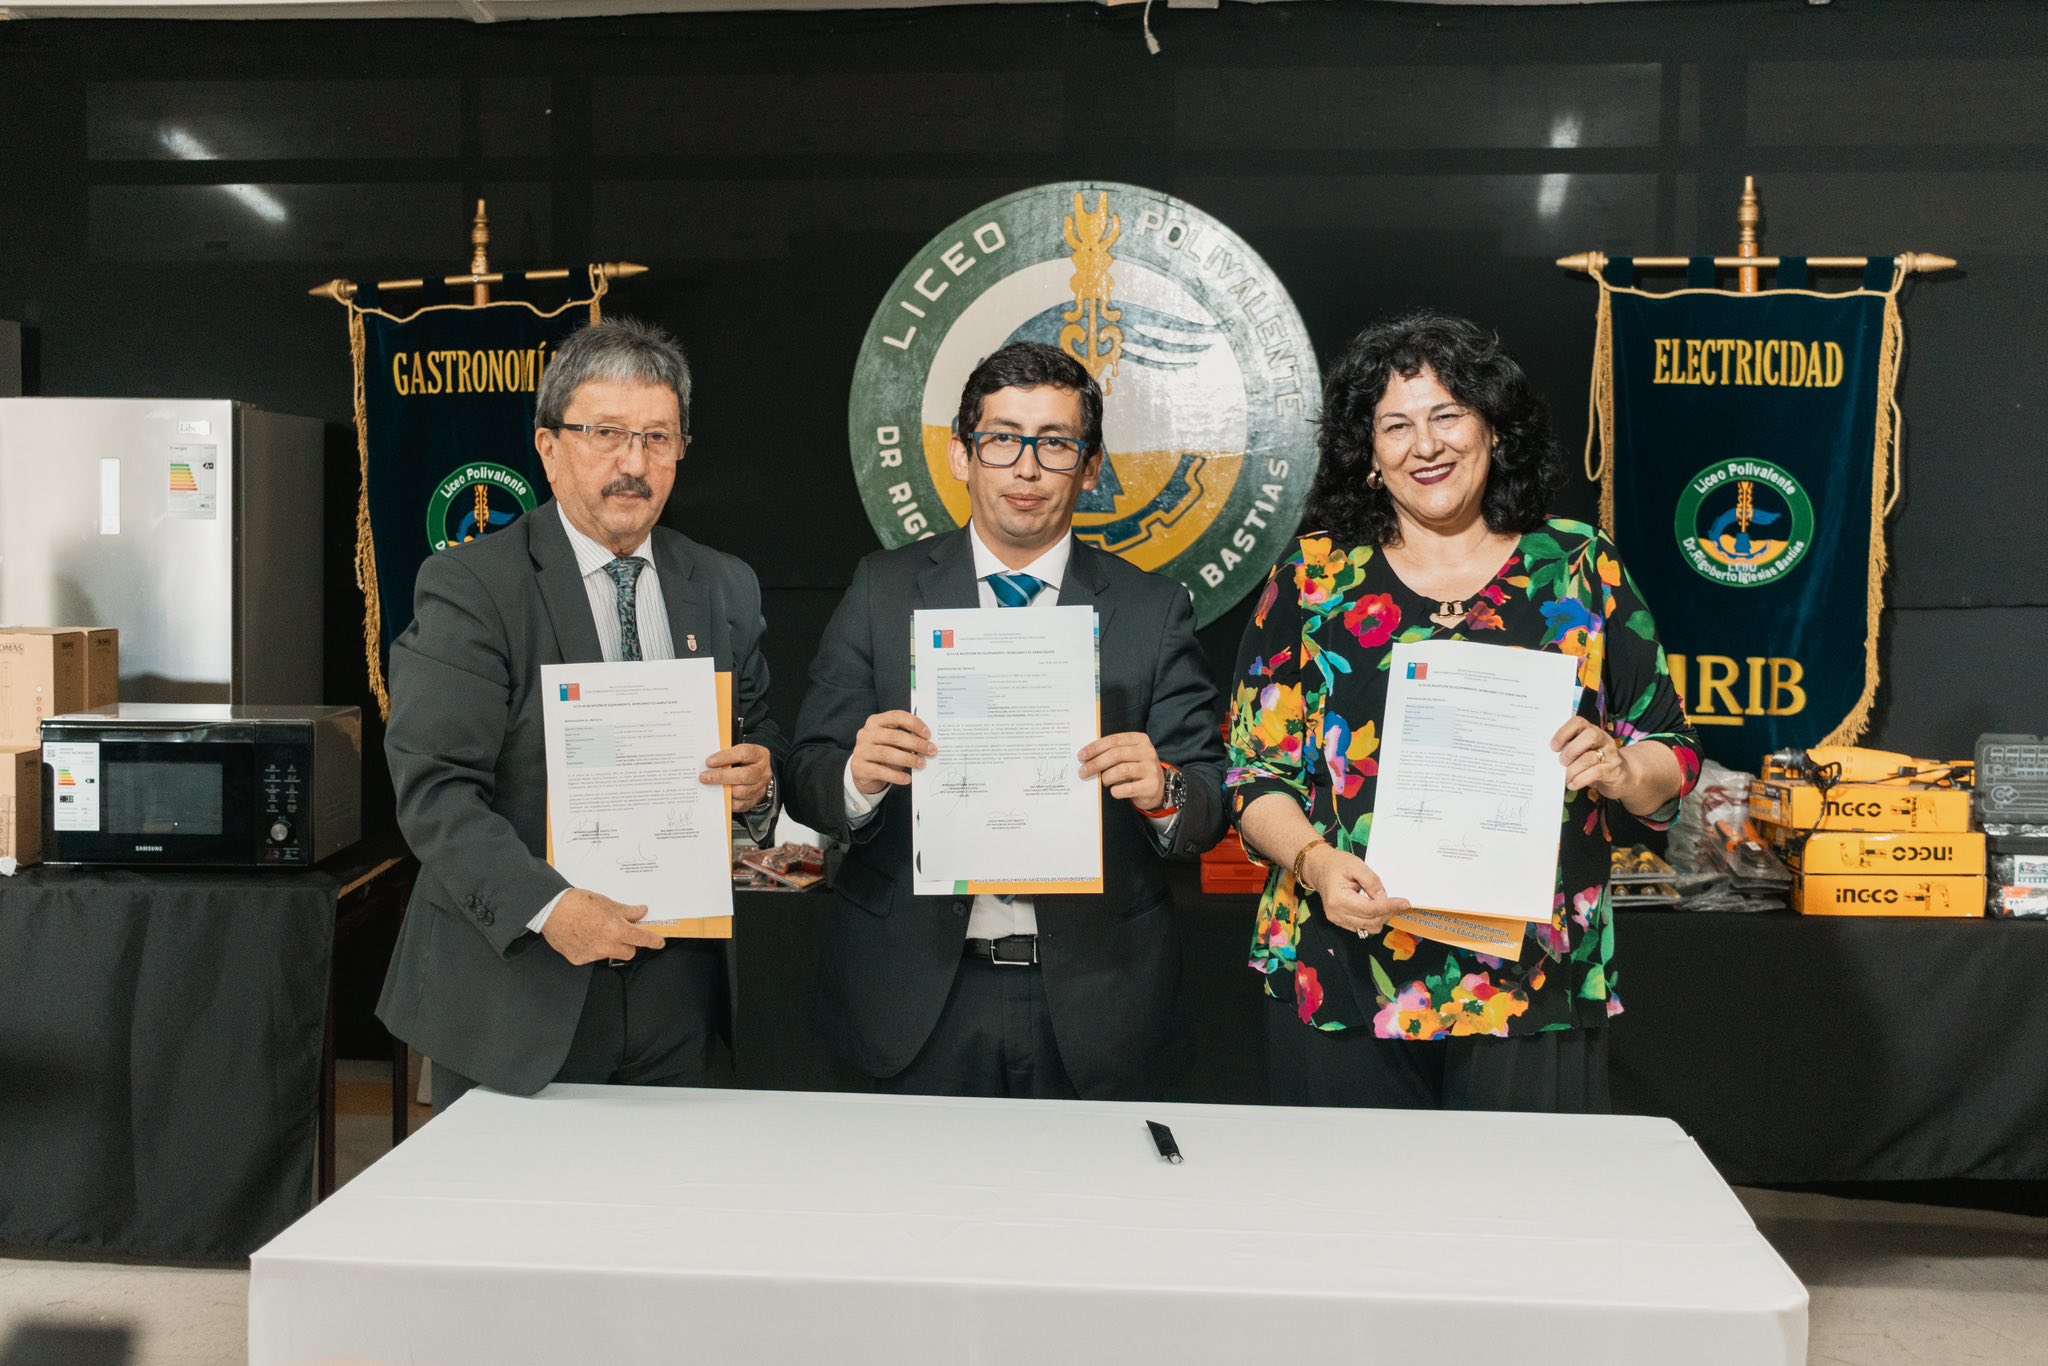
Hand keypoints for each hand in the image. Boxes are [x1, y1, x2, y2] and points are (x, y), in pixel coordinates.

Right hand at [541, 889, 665, 965]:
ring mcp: (592, 954)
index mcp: (616, 930)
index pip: (642, 939)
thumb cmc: (578, 903)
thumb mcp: (607, 903)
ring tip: (595, 930)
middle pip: (628, 952)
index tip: (659, 942)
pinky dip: (591, 948)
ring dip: (608, 945)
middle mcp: (606, 946)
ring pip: (609, 954)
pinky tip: (582, 936)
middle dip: (628, 943)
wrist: (550, 910)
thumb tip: (641, 912)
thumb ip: (627, 911)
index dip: (653, 941)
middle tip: (619, 931)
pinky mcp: (579, 959)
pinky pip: (591, 956)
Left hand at [702, 741, 772, 811]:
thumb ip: (726, 756)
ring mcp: (760, 788)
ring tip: (708, 786)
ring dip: (722, 790)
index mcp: (759, 755)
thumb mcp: (738, 753)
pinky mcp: (754, 801)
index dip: (725, 757)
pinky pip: (739, 805)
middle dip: (722, 777)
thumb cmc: (744, 761)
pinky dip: (726, 801)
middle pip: (744, 776)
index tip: (709, 762)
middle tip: (704, 777)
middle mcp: (762, 772)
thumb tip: (708, 763)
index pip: (744, 754)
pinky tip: (717, 796)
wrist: (757, 775)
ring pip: (741, 792)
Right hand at [850, 710, 934, 795]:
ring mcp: (861, 750)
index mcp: (875, 721)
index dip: (914, 723)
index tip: (928, 734)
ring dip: (908, 759)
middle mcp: (866, 733)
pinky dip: (896, 776)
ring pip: (887, 753)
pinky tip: (908, 779)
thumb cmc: (883, 752)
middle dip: (915, 743)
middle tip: (931, 750)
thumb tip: (927, 745)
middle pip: (894, 736)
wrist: (863, 771)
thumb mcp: (892, 742)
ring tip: (922, 764)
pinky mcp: (859, 767)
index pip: (896, 717)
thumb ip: (906, 739)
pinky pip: (880, 771)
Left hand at [1077, 732, 1165, 809]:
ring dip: (1106, 777)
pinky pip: (1127, 788)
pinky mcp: (1151, 786)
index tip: (1081, 756)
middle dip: (1096, 763)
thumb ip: (1111, 753)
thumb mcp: (1127, 756)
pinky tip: (1114, 791)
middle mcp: (1147, 752)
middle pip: (1116, 754)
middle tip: (1083, 772)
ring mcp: (1151, 769)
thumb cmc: (1135, 769)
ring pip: (1122, 770)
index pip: (1114, 740)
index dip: (1095, 748)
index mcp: (1140, 739)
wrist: (1157, 788)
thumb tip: (1086, 759)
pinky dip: (1116, 791)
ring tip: (1102, 781)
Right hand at [1303, 845, 1409, 937]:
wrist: (1318, 868)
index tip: (1405, 903)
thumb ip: (1372, 882)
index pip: (1370, 910)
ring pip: (1368, 928)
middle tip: (1398, 901)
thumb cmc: (1336, 864)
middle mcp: (1337, 914)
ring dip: (1380, 917)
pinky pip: (1362, 927)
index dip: (1389, 907)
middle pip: (1371, 922)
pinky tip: (1374, 906)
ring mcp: (1338, 920)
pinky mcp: (1340, 922)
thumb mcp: (1356, 865)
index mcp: (1339, 900)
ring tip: (1384, 903)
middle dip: (1387, 912)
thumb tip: (1385, 898)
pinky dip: (1372, 919)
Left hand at [1553, 717, 1629, 798]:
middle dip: (1571, 750)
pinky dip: (1580, 780)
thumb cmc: (1594, 763)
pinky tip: (1572, 784)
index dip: (1564, 732)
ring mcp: (1610, 755)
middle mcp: (1603, 739)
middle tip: (1561, 762)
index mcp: (1592, 731)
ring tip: (1565, 777)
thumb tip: (1549, 758)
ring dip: (1572, 770)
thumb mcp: (1582, 753)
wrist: (1621, 777)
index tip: (1553, 747)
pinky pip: (1595, 773)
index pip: (1578, 722)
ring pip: (1589, 758)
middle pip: (1590, 735)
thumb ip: (1570, 750)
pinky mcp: (1613, 771)